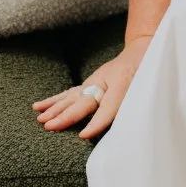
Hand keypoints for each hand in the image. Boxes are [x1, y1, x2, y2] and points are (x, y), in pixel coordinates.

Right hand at [32, 34, 152, 140]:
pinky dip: (53, 101)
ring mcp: (93, 83)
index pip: (108, 108)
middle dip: (66, 117)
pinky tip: (37, 107)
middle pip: (82, 103)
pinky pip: (67, 94)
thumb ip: (137, 103)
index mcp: (122, 84)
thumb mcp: (148, 85)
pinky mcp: (87, 85)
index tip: (83, 136)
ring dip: (55, 110)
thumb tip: (129, 125)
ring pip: (71, 98)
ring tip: (41, 121)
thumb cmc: (147, 71)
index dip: (96, 123)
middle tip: (49, 128)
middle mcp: (104, 83)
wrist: (142, 50)